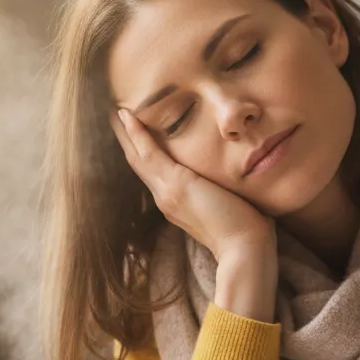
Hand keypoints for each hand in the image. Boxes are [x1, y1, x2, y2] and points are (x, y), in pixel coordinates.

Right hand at [112, 108, 273, 261]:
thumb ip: (222, 192)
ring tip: (114, 111)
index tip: (134, 132)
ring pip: (138, 156)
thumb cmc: (245, 230)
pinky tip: (127, 116)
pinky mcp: (176, 184)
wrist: (245, 248)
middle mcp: (165, 198)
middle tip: (113, 116)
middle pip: (139, 163)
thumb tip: (234, 180)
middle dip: (126, 140)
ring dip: (125, 132)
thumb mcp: (228, 205)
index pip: (154, 173)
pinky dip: (136, 133)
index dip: (142, 152)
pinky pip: (149, 153)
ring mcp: (167, 192)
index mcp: (176, 203)